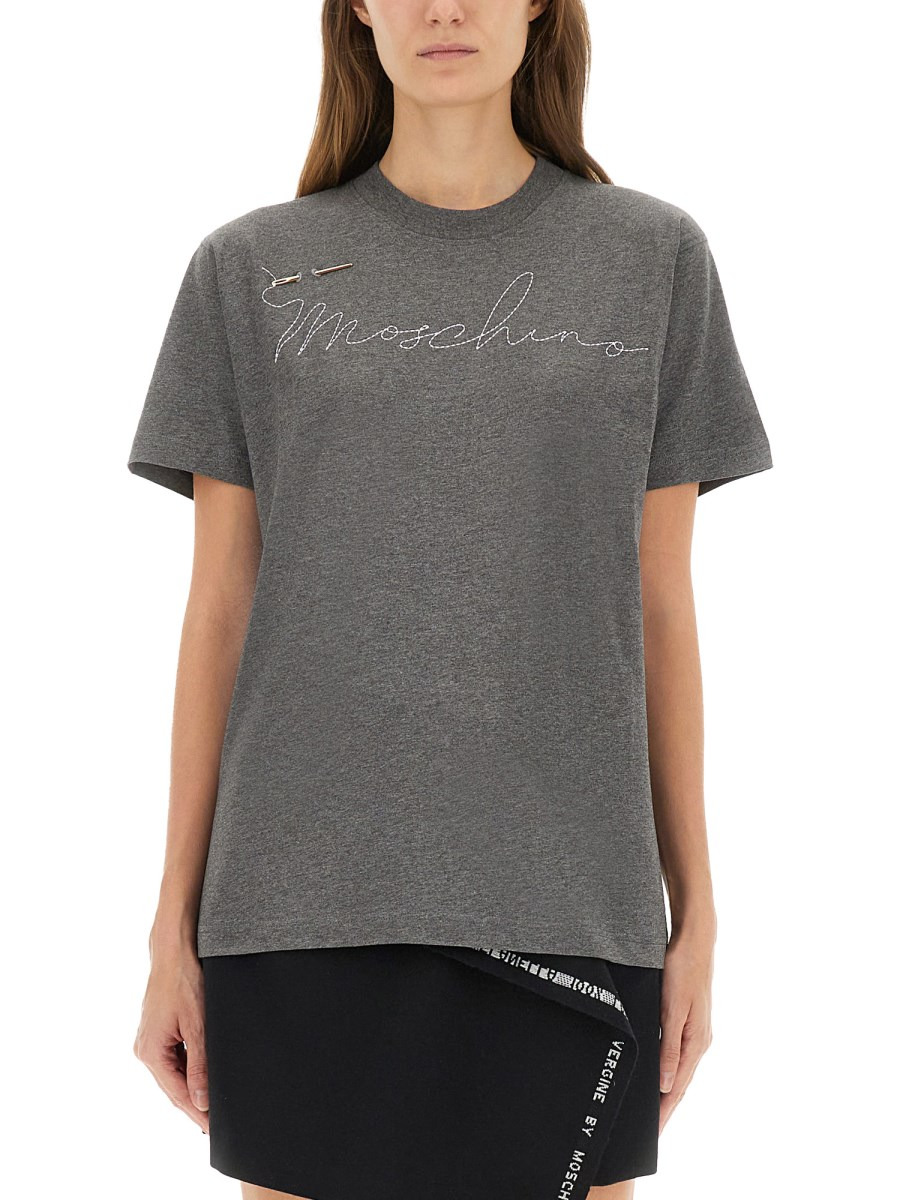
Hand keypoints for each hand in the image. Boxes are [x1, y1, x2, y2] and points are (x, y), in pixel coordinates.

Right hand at [133, 941, 209, 1132]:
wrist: (174, 950)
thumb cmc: (184, 981)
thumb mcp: (198, 1026)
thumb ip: (200, 1065)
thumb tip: (201, 1100)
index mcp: (150, 1052)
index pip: (176, 1093)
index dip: (196, 1112)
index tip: (212, 1128)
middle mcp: (145, 1048)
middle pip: (172, 1086)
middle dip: (194, 1103)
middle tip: (215, 1122)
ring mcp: (149, 1039)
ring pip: (173, 1072)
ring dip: (191, 1086)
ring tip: (212, 1102)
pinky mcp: (157, 1030)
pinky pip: (173, 1057)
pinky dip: (187, 1067)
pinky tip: (202, 1075)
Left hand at [658, 926, 713, 1132]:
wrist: (694, 941)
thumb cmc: (682, 971)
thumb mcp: (672, 1010)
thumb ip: (669, 1048)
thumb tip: (668, 1085)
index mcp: (696, 1043)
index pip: (678, 1088)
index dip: (665, 1112)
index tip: (654, 1134)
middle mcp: (699, 1041)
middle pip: (680, 1084)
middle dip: (666, 1108)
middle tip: (651, 1132)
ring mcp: (696, 1032)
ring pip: (679, 1071)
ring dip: (668, 1092)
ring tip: (653, 1111)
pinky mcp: (689, 1021)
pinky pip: (678, 1055)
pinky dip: (669, 1071)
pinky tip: (660, 1074)